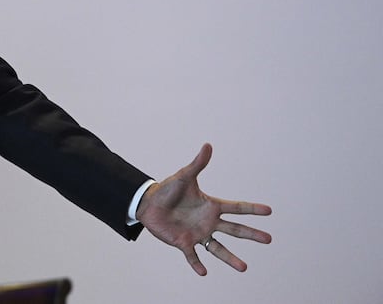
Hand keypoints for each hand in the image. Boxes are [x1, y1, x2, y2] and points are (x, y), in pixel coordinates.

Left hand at [136, 143, 271, 275]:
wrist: (148, 204)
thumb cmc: (167, 190)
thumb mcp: (183, 176)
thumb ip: (197, 164)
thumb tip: (208, 145)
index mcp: (211, 206)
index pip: (236, 208)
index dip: (252, 209)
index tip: (270, 211)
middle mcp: (209, 222)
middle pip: (235, 230)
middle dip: (252, 234)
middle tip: (269, 239)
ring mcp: (198, 234)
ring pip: (218, 248)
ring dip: (230, 258)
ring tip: (244, 268)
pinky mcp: (184, 242)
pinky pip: (193, 256)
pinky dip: (197, 264)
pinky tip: (203, 272)